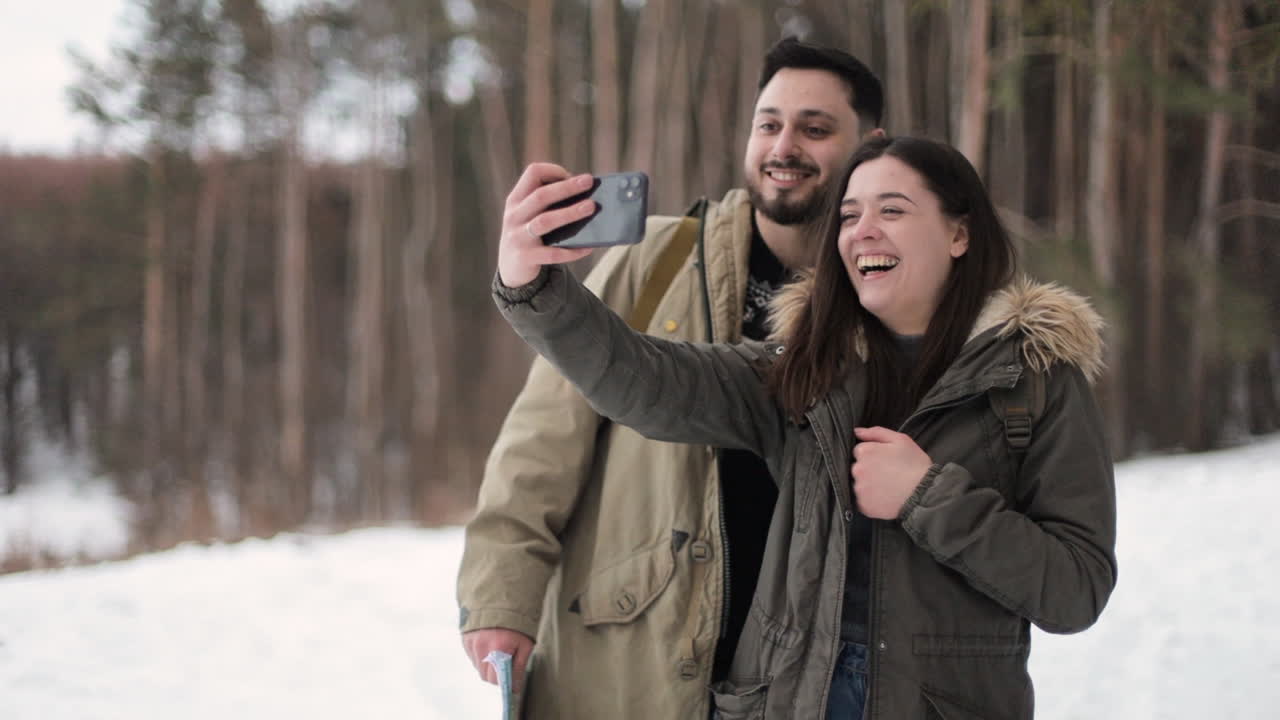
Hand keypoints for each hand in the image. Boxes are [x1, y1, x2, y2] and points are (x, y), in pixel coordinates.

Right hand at [462, 627, 535, 693]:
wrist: (502, 598)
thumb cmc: (517, 622)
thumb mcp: (525, 643)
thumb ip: (519, 667)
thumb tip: (514, 687)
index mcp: (498, 649)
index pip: (496, 680)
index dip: (505, 683)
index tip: (511, 684)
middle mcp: (481, 648)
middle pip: (485, 676)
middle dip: (497, 675)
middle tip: (507, 664)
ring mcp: (471, 643)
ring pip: (478, 667)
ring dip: (488, 666)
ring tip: (499, 651)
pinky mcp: (465, 639)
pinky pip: (472, 657)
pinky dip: (481, 656)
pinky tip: (490, 645)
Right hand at [498, 163, 598, 286]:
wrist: (510, 269)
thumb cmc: (529, 235)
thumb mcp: (528, 215)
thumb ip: (547, 204)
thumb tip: (586, 196)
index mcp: (516, 200)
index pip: (532, 173)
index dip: (553, 171)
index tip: (572, 176)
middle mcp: (514, 216)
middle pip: (541, 196)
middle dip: (567, 187)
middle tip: (589, 182)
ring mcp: (518, 237)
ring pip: (545, 221)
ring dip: (570, 213)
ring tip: (591, 207)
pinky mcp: (526, 258)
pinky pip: (553, 254)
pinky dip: (572, 250)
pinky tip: (588, 247)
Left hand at [850, 426, 933, 519]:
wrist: (925, 494)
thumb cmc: (915, 464)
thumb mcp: (900, 440)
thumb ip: (876, 432)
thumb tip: (856, 431)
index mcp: (865, 451)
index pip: (859, 451)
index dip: (873, 455)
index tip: (885, 461)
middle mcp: (857, 469)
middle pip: (857, 467)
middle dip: (869, 470)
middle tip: (888, 474)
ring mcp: (859, 488)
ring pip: (859, 484)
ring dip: (868, 485)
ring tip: (887, 487)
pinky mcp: (863, 505)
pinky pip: (862, 500)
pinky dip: (871, 500)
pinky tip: (885, 497)